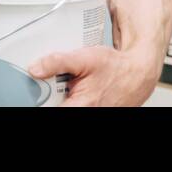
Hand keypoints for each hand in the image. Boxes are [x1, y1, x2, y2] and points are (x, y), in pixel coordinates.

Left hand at [28, 45, 160, 105]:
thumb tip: (35, 69)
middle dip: (50, 96)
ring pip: (65, 105)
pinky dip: (71, 97)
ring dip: (60, 96)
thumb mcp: (84, 58)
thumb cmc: (115, 67)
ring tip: (68, 83)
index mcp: (81, 106)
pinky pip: (74, 104)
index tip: (33, 93)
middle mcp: (87, 113)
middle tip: (53, 82)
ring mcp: (92, 113)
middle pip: (55, 107)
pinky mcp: (95, 111)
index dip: (39, 102)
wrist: (138, 73)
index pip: (50, 110)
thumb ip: (58, 62)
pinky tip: (75, 87)